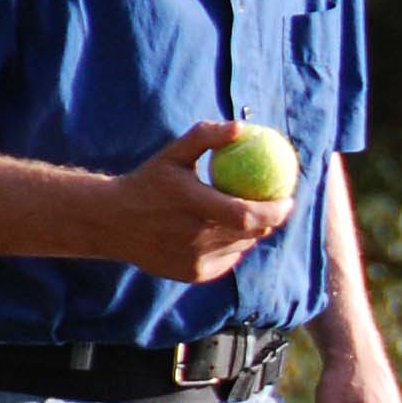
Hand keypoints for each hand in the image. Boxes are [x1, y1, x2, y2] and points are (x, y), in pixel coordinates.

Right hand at [109, 123, 294, 283]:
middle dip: (271, 220)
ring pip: (241, 247)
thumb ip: (207, 137)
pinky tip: (225, 231)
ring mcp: (195, 260)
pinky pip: (227, 259)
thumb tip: (243, 128)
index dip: (275, 211)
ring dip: (252, 232)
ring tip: (250, 214)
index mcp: (193, 205)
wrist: (113, 222)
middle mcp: (195, 237)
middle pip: (251, 234)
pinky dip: (232, 245)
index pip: (248, 215)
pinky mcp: (194, 275)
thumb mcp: (173, 154)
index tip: (289, 198)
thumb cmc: (148, 181)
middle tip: (279, 206)